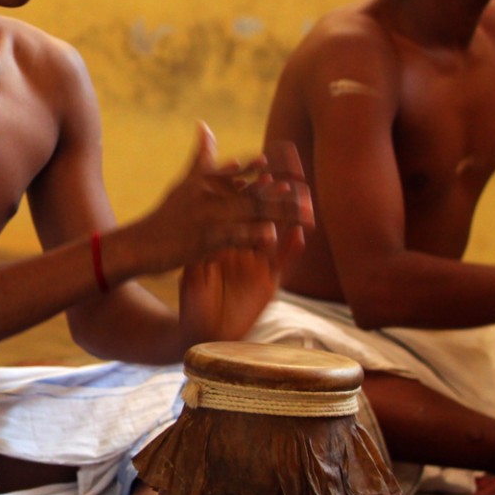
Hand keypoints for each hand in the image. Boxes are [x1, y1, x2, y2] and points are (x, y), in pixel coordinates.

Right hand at [118, 126, 311, 276]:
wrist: (140, 244)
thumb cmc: (167, 215)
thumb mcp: (184, 182)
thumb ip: (202, 157)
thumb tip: (205, 125)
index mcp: (205, 181)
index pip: (236, 171)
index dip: (256, 168)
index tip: (275, 163)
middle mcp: (208, 195)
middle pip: (251, 192)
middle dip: (278, 193)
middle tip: (302, 192)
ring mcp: (208, 217)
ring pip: (249, 212)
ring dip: (277, 212)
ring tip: (301, 213)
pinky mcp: (206, 240)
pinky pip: (236, 236)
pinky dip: (255, 235)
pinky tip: (273, 236)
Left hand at [177, 141, 310, 343]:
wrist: (201, 328)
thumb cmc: (196, 296)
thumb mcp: (193, 262)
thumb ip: (199, 238)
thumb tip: (193, 207)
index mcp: (231, 243)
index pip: (244, 213)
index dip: (253, 191)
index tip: (261, 166)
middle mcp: (249, 252)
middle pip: (266, 221)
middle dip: (277, 200)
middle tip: (288, 175)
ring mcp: (260, 268)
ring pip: (278, 239)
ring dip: (289, 220)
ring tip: (301, 199)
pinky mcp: (268, 286)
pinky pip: (281, 265)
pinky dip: (291, 251)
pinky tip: (300, 235)